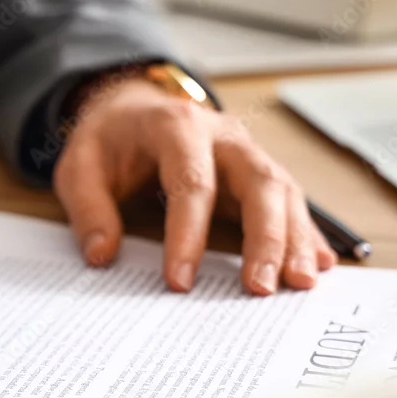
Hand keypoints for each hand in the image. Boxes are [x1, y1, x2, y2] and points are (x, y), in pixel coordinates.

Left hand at [53, 74, 336, 294]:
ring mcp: (247, 152)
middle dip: (264, 237)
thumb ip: (88, 208)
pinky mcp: (258, 172)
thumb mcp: (79, 166)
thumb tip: (102, 255)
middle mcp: (223, 135)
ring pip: (283, 191)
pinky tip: (317, 264)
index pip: (191, 182)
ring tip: (300, 284)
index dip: (187, 234)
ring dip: (295, 239)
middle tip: (260, 288)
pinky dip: (305, 233)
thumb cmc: (109, 141)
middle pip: (258, 181)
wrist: (133, 109)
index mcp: (176, 125)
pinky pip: (290, 201)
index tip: (179, 282)